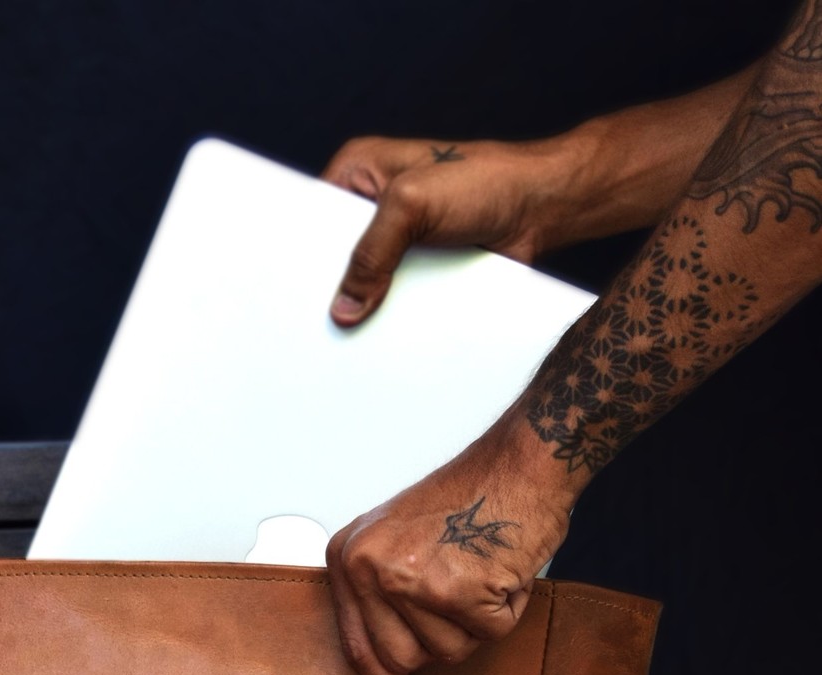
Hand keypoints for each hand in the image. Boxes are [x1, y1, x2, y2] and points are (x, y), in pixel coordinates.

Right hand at [323, 134, 570, 324]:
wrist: (540, 208)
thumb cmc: (485, 182)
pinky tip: (378, 347)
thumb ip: (372, 253)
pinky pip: (394, 304)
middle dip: (330, 291)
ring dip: (363, 313)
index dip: (300, 257)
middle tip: (316, 327)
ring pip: (365, 288)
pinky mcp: (419, 274)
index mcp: (359, 174)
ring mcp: (397, 245)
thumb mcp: (413, 204)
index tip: (288, 297)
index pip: (312, 219)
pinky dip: (391, 323)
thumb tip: (344, 309)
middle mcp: (373, 210)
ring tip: (342, 345)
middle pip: (335, 261)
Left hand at [326, 420, 579, 674]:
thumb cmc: (470, 498)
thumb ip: (380, 594)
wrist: (521, 460)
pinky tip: (503, 567)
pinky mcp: (457, 590)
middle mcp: (370, 570)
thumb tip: (390, 668)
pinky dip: (507, 608)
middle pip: (402, 659)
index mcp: (348, 557)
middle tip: (464, 594)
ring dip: (476, 622)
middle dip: (441, 640)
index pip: (358, 647)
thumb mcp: (397, 537)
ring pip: (448, 653)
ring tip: (481, 569)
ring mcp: (411, 581)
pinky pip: (489, 634)